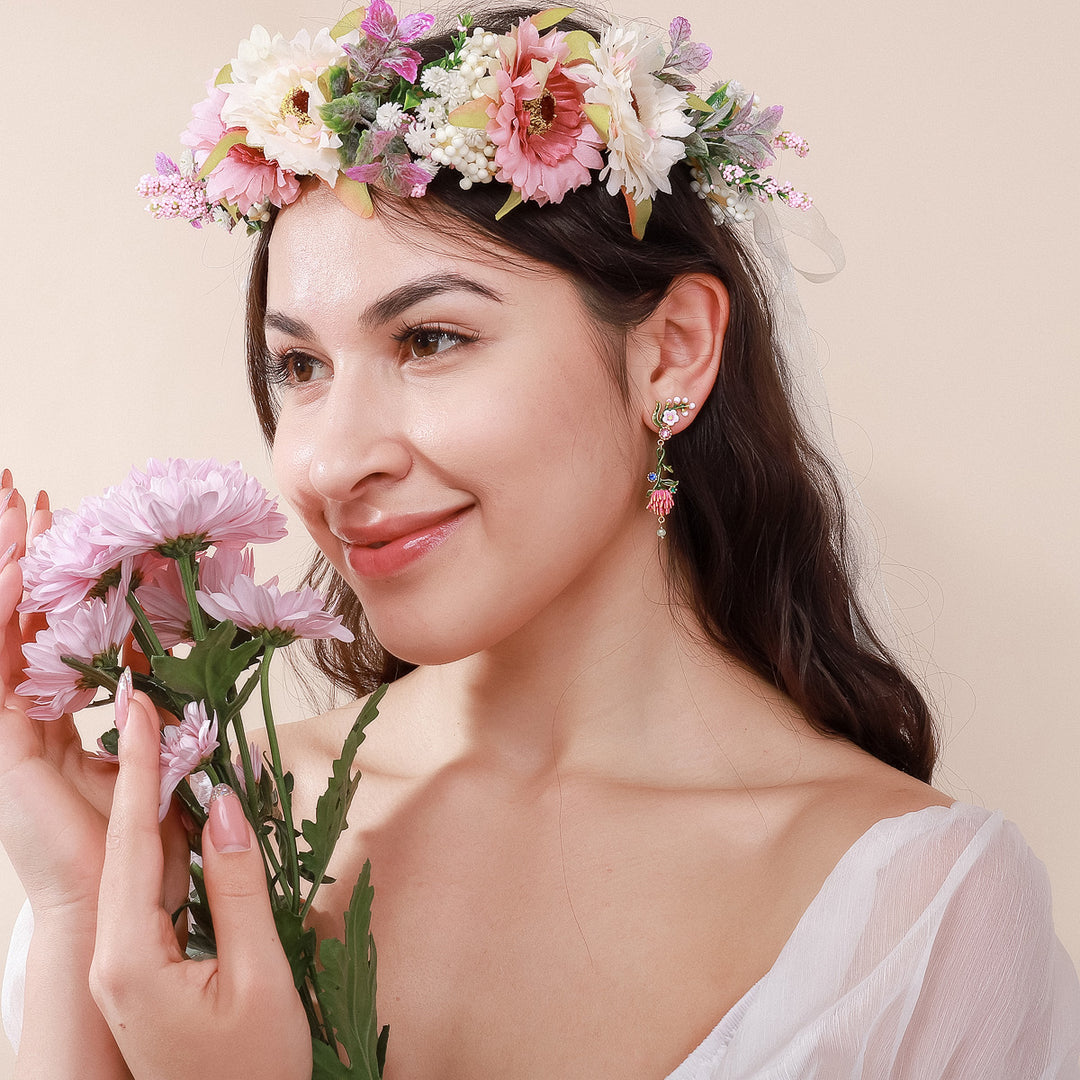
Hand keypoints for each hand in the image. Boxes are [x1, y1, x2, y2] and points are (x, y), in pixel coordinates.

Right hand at [0, 477, 117, 915]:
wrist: (117, 903)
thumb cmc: (140, 839)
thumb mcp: (153, 751)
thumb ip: (150, 706)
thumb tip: (165, 658)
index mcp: (54, 717)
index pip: (46, 628)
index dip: (52, 574)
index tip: (65, 521)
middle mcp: (22, 713)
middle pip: (14, 615)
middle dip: (17, 551)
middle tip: (23, 491)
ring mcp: (7, 726)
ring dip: (6, 564)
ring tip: (15, 504)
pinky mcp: (3, 742)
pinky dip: (7, 611)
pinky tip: (19, 565)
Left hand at [91, 687, 311, 1079]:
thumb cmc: (253, 1071)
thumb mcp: (258, 975)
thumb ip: (236, 885)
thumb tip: (225, 807)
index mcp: (129, 958)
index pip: (133, 841)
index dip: (138, 770)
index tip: (139, 707)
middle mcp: (110, 958)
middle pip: (120, 847)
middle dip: (133, 773)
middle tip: (146, 707)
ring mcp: (121, 968)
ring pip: (131, 867)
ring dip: (146, 805)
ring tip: (161, 745)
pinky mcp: (139, 972)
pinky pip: (145, 891)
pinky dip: (159, 844)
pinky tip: (176, 815)